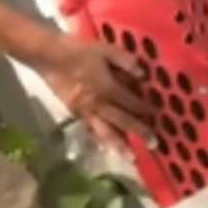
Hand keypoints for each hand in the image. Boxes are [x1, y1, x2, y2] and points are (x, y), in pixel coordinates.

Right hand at [37, 34, 154, 150]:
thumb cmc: (80, 51)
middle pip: (122, 121)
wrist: (49, 56)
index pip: (132, 103)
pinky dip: (99, 139)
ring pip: (105, 131)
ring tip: (130, 157)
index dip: (145, 110)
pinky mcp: (74, 112)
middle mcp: (98, 104)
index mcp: (108, 88)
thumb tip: (143, 74)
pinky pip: (89, 129)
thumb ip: (126, 61)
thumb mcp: (107, 50)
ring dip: (119, 145)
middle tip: (154, 145)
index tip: (158, 117)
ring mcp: (85, 110)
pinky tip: (106, 147)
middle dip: (139, 132)